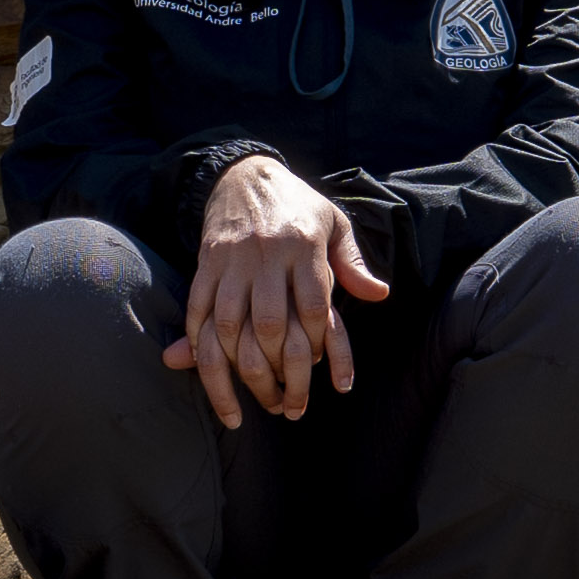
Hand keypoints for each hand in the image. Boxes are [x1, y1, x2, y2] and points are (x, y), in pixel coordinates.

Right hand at [164, 153, 386, 428]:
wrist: (243, 174)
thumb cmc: (297, 205)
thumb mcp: (333, 223)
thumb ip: (353, 262)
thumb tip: (379, 294)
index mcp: (303, 244)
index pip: (314, 305)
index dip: (320, 343)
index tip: (323, 366)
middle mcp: (265, 254)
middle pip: (269, 323)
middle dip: (278, 370)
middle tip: (286, 404)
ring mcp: (230, 260)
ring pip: (228, 323)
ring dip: (235, 369)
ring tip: (247, 402)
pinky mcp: (204, 263)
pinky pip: (198, 309)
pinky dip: (200, 343)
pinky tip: (209, 370)